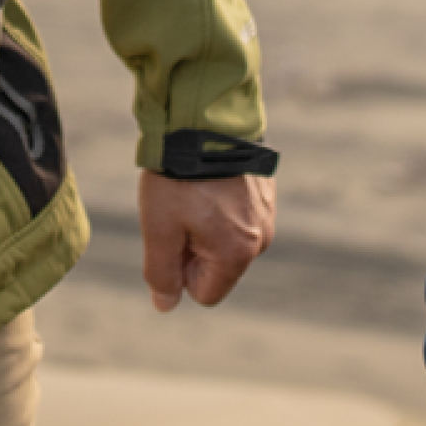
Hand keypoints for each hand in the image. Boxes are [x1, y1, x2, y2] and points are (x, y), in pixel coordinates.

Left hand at [139, 170, 274, 309]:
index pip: (205, 294)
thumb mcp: (159, 228)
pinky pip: (237, 217)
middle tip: (179, 211)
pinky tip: (207, 181)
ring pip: (226, 241)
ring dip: (204, 226)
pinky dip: (218, 206)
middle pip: (218, 268)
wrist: (206, 120)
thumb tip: (165, 306)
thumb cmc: (179, 177)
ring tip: (193, 192)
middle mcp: (261, 240)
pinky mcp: (266, 194)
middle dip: (193, 249)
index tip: (172, 236)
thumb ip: (162, 273)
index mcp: (237, 254)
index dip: (180, 272)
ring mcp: (267, 215)